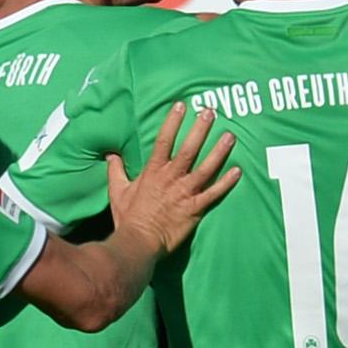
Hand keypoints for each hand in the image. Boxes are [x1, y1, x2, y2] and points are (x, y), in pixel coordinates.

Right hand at [104, 103, 241, 254]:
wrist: (138, 242)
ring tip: (230, 135)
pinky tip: (238, 171)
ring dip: (218, 151)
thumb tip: (110, 154)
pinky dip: (226, 183)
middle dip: (200, 130)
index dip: (173, 122)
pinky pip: (214, 194)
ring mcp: (185, 193)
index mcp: (153, 172)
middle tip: (210, 112)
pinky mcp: (195, 209)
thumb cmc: (127, 217)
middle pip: (188, 149)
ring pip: (206, 168)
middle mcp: (171, 178)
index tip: (181, 106)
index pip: (164, 141)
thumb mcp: (117, 191)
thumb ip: (116, 170)